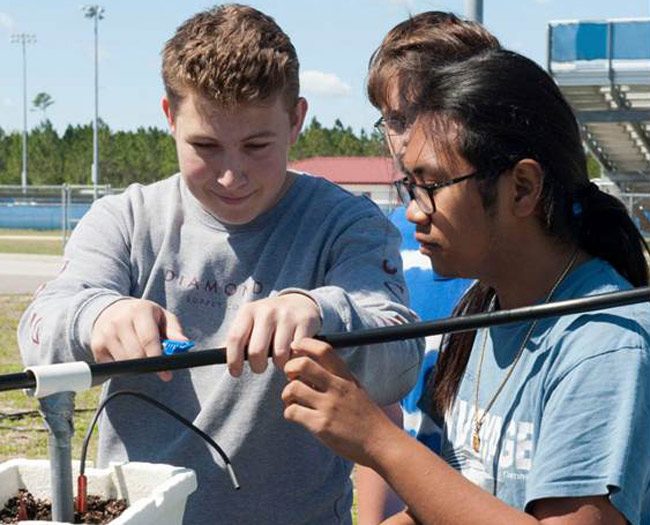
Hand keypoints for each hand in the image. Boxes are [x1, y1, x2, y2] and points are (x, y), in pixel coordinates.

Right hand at [91, 298, 187, 380]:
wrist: (110, 309)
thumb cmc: (142, 315)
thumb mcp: (161, 316)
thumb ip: (174, 330)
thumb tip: (184, 344)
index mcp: (139, 311)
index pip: (148, 340)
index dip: (158, 359)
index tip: (166, 374)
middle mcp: (119, 321)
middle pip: (136, 355)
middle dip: (149, 365)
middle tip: (157, 367)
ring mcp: (106, 333)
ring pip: (124, 362)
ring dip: (136, 366)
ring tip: (142, 356)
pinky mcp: (97, 346)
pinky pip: (113, 366)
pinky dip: (123, 367)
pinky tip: (127, 356)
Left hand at [225, 293, 321, 376]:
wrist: (299, 303)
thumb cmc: (268, 319)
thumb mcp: (250, 321)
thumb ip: (237, 337)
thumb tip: (215, 355)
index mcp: (248, 311)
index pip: (235, 338)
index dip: (233, 360)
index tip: (235, 373)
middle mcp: (267, 311)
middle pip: (256, 351)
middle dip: (257, 366)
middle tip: (260, 367)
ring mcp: (287, 316)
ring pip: (279, 355)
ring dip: (278, 365)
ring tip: (279, 360)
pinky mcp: (305, 323)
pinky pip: (297, 352)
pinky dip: (294, 360)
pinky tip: (292, 356)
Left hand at [282, 338, 393, 465]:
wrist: (380, 442)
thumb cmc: (365, 416)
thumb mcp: (354, 387)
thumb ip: (335, 376)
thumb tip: (307, 366)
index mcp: (345, 376)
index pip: (323, 349)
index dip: (304, 344)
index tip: (295, 350)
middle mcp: (337, 387)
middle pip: (302, 364)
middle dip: (289, 368)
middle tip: (290, 378)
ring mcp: (329, 407)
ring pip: (292, 389)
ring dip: (286, 395)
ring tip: (293, 401)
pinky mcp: (321, 426)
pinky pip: (293, 412)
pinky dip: (289, 413)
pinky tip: (297, 416)